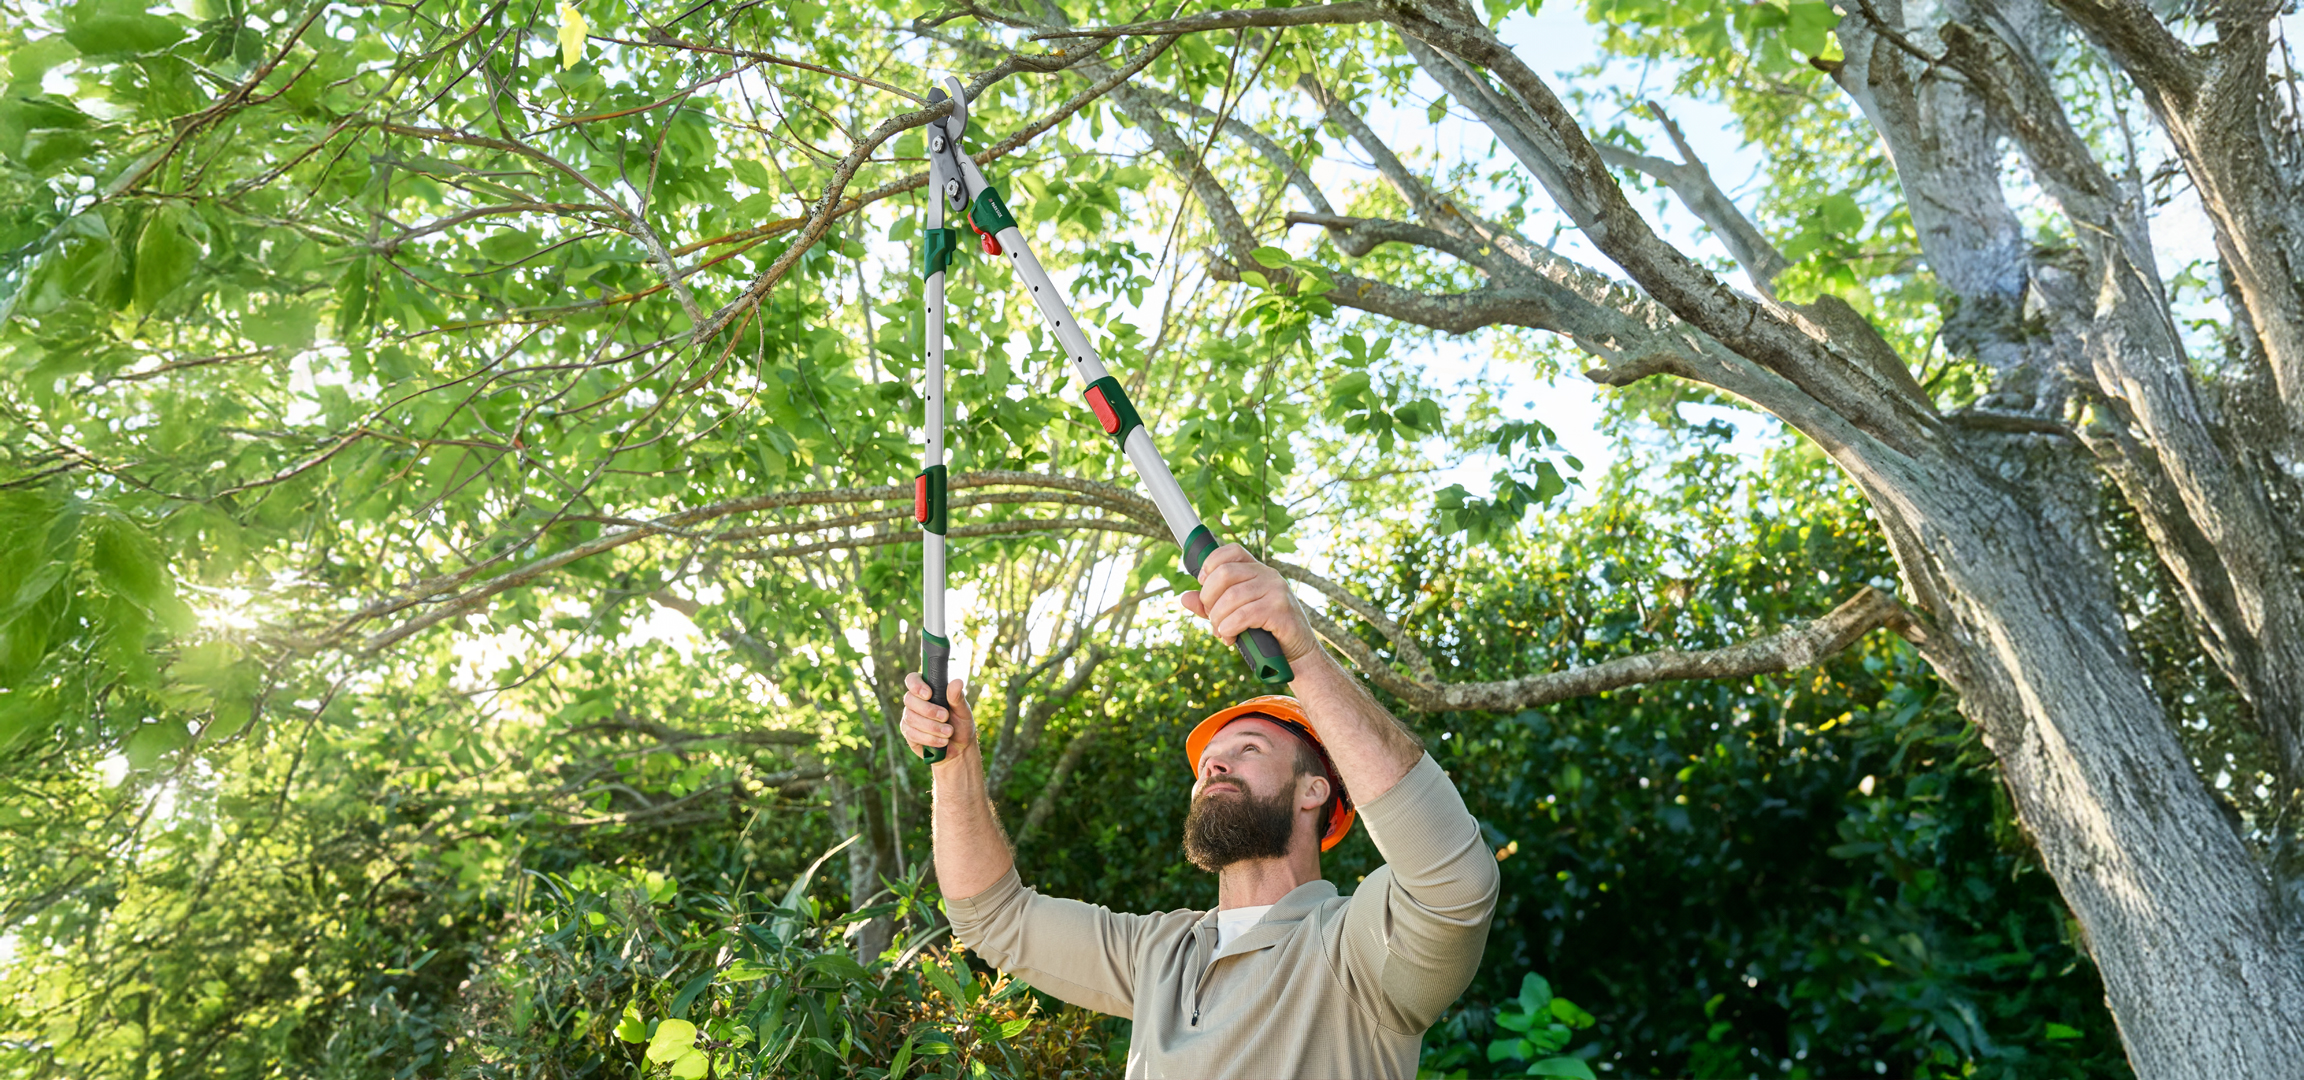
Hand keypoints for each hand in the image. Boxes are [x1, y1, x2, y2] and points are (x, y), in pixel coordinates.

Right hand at [902, 671, 975, 761]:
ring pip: (911, 718)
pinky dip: (929, 738)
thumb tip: (957, 682)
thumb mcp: (963, 711)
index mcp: (928, 690)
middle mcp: (915, 701)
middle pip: (909, 699)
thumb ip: (958, 698)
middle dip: (928, 710)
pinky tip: (941, 741)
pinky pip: (911, 733)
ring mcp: (909, 717)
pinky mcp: (908, 732)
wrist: (959, 748)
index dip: (916, 685)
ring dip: (931, 726)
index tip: (929, 694)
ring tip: (948, 732)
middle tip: (946, 717)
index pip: (912, 679)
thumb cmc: (961, 725)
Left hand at [1178, 544, 1318, 665]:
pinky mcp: (1280, 609)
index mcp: (1256, 570)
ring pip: (1232, 597)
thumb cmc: (1264, 631)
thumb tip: (1184, 598)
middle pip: (1224, 573)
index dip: (1210, 564)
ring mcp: (1276, 590)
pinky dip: (1230, 627)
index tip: (1203, 585)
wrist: (1296, 652)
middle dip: (1209, 599)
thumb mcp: (1234, 615)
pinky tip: (1230, 637)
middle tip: (1211, 618)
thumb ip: (1210, 606)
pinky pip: (1244, 614)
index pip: (1231, 551)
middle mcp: (1268, 574)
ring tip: (1222, 633)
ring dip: (1218, 619)